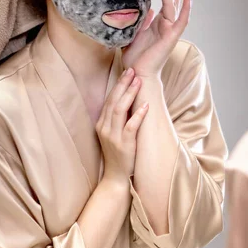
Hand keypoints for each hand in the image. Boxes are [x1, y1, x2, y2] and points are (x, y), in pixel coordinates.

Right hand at [96, 67, 148, 184]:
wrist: (115, 176)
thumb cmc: (118, 154)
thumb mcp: (113, 134)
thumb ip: (118, 119)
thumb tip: (129, 99)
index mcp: (101, 124)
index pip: (109, 100)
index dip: (118, 85)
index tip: (128, 72)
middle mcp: (105, 128)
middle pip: (113, 101)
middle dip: (123, 84)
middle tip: (133, 70)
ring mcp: (113, 136)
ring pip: (119, 110)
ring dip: (130, 94)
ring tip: (139, 82)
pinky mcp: (123, 144)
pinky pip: (130, 126)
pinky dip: (138, 114)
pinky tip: (145, 105)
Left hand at [122, 0, 191, 77]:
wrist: (139, 73)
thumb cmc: (136, 58)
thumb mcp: (133, 34)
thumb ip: (139, 21)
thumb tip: (145, 9)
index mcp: (158, 23)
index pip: (164, 0)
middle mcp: (167, 25)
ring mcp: (170, 30)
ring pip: (173, 4)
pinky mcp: (172, 37)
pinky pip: (181, 20)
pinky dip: (186, 8)